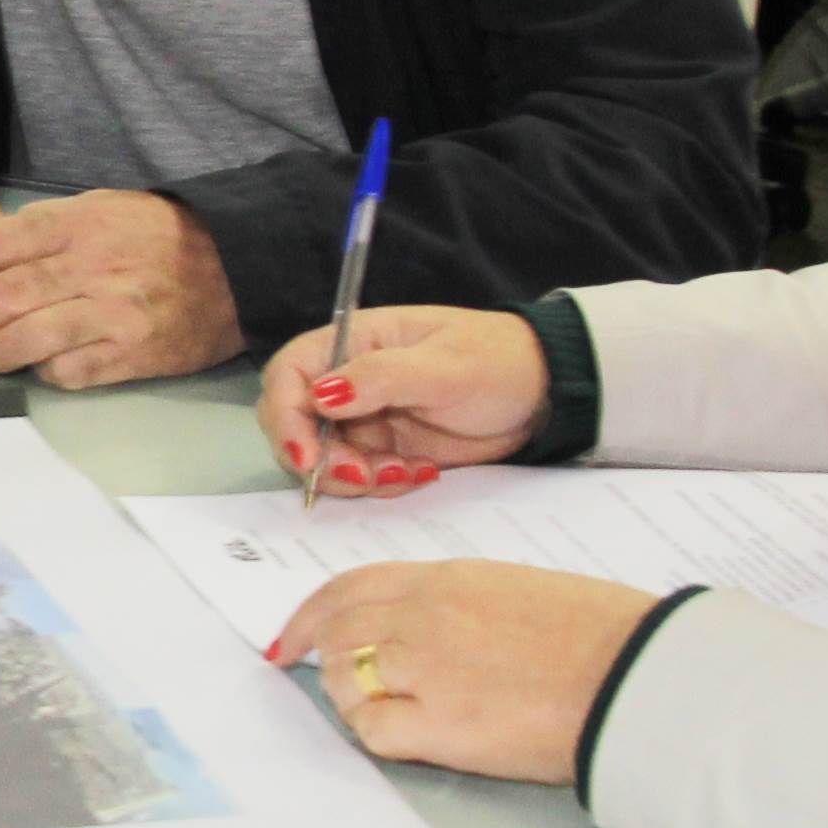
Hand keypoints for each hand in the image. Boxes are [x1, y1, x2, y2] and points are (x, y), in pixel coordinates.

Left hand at [0, 189, 243, 387]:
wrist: (235, 266)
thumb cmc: (151, 236)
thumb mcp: (96, 211)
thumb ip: (35, 233)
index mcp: (73, 225)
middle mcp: (88, 267)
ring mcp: (111, 314)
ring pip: (25, 340)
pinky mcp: (129, 354)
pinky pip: (65, 372)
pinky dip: (40, 371)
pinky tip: (35, 364)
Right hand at [258, 305, 552, 495]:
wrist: (542, 394)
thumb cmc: (497, 361)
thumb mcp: (444, 366)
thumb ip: (381, 378)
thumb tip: (320, 395)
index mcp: (352, 343)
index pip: (289, 375)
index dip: (285, 416)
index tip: (306, 456)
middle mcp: (347, 381)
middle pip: (296, 425)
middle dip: (320, 459)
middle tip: (364, 475)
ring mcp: (363, 419)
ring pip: (323, 460)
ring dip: (354, 477)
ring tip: (407, 472)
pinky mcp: (384, 451)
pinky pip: (359, 478)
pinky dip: (381, 485)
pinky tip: (421, 473)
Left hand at [266, 558, 658, 786]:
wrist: (634, 672)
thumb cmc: (598, 633)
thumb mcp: (517, 588)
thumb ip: (457, 601)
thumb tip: (418, 627)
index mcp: (447, 579)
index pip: (353, 586)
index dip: (314, 613)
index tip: (295, 637)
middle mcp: (424, 616)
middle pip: (337, 630)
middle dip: (320, 656)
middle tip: (319, 680)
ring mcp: (426, 668)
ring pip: (344, 679)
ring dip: (350, 696)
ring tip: (386, 711)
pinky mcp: (439, 725)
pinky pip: (372, 729)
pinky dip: (374, 733)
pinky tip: (405, 735)